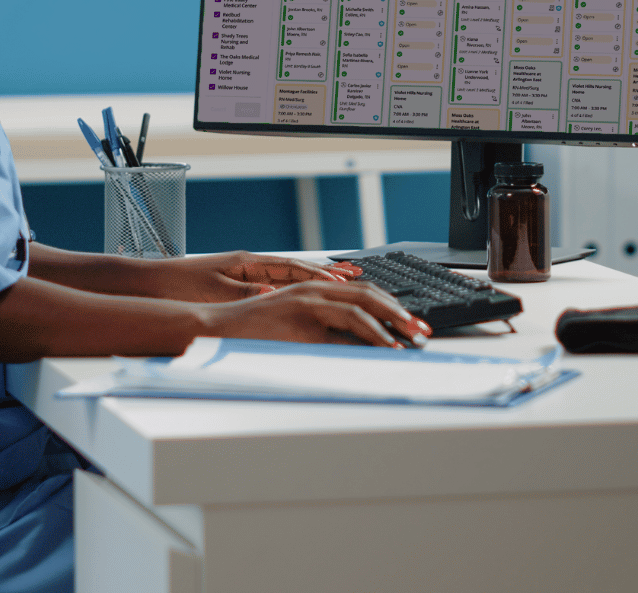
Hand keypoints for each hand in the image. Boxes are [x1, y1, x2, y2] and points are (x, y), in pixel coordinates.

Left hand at [142, 251, 363, 302]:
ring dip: (314, 280)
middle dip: (327, 272)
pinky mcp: (234, 283)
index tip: (345, 280)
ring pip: (287, 277)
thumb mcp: (216, 291)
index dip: (321, 274)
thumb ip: (248, 293)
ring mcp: (243, 273)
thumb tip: (276, 295)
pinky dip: (294, 289)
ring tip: (340, 281)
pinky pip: (274, 286)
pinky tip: (304, 295)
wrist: (150, 283)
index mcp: (247, 262)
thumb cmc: (178, 285)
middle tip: (355, 274)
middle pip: (296, 268)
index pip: (293, 267)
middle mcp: (248, 264)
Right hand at [202, 282, 430, 347]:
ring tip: (409, 341)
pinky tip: (382, 349)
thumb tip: (358, 345)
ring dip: (389, 326)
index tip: (413, 323)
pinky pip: (340, 331)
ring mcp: (305, 303)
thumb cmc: (252, 330)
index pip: (363, 292)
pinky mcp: (297, 321)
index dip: (392, 306)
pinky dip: (365, 339)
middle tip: (423, 332)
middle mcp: (313, 290)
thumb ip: (323, 328)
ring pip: (358, 309)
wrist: (214, 327)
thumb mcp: (293, 323)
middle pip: (368, 296)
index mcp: (314, 288)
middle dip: (400, 314)